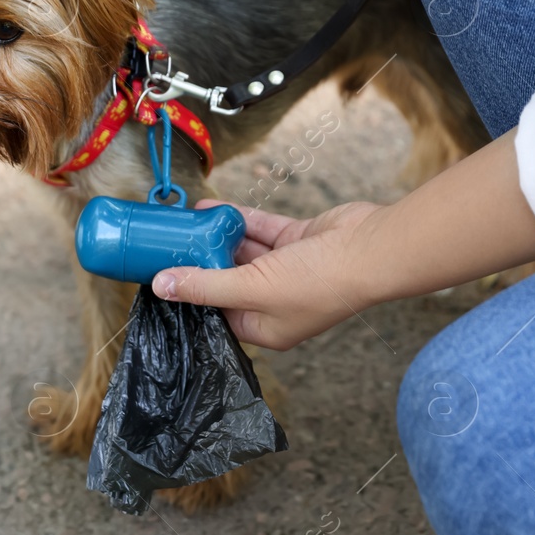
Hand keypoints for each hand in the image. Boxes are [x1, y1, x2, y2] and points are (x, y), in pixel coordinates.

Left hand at [153, 200, 381, 350]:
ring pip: (243, 252)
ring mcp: (288, 270)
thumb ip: (206, 285)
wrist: (372, 249)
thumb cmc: (320, 283)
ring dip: (218, 237)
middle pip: (228, 280)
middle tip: (170, 243)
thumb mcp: (252, 288)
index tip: (164, 273)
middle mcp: (275, 301)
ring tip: (187, 222)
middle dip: (202, 261)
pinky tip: (214, 209)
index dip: (192, 293)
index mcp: (265, 326)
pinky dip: (240, 220)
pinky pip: (261, 230)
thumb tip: (162, 287)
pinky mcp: (298, 241)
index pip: (218, 313)